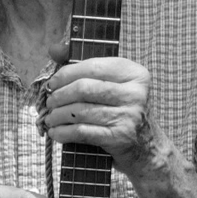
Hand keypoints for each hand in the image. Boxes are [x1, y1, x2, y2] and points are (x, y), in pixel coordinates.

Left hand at [43, 55, 157, 172]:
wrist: (146, 148)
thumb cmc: (122, 111)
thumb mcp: (113, 84)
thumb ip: (84, 65)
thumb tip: (54, 49)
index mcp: (134, 73)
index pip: (93, 66)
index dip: (66, 74)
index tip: (52, 83)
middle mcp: (135, 93)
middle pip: (84, 88)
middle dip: (60, 95)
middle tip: (50, 102)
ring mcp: (128, 116)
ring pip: (80, 111)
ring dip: (58, 115)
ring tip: (51, 118)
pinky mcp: (119, 138)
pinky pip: (82, 131)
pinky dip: (63, 132)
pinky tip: (56, 132)